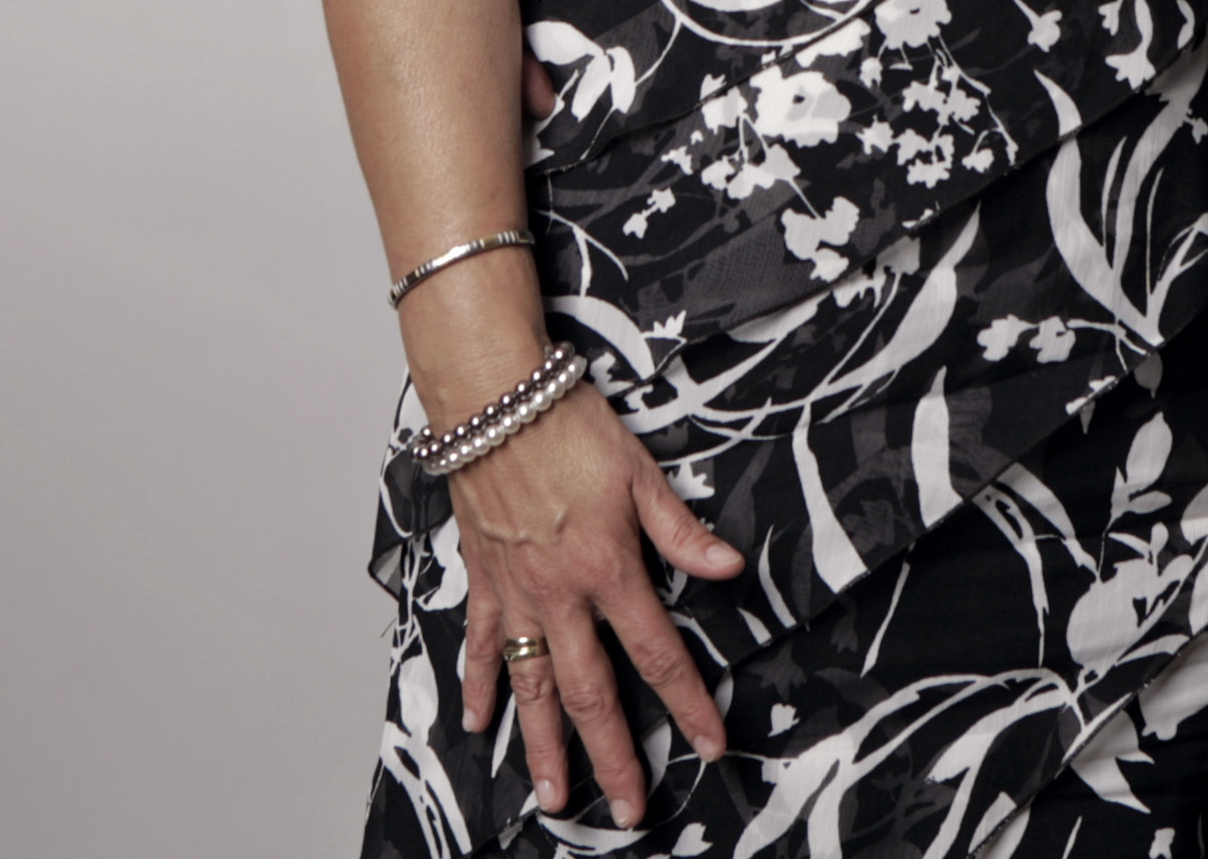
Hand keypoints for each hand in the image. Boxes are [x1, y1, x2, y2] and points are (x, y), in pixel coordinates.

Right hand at [449, 382, 746, 824]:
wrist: (493, 401)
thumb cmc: (566, 426)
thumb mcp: (640, 473)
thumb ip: (681, 531)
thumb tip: (730, 568)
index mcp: (608, 570)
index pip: (657, 653)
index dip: (687, 703)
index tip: (708, 744)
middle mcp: (560, 596)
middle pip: (591, 694)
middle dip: (612, 756)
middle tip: (626, 807)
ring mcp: (516, 594)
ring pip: (532, 687)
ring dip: (542, 746)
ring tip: (552, 795)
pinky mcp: (483, 581)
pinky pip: (478, 646)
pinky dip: (477, 687)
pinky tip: (479, 723)